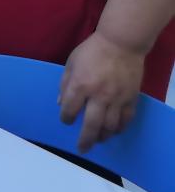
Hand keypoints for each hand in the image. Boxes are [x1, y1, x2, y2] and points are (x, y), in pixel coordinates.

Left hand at [59, 31, 145, 151]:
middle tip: (82, 148)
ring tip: (98, 139)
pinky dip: (120, 128)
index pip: (69, 109)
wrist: (121, 43)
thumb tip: (60, 103)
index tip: (66, 120)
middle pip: (91, 125)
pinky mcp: (131, 99)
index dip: (66, 118)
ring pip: (110, 126)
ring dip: (103, 136)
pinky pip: (126, 119)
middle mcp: (98, 95)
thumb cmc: (92, 50)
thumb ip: (64, 83)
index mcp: (79, 85)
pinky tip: (114, 131)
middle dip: (85, 140)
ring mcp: (116, 99)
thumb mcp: (71, 63)